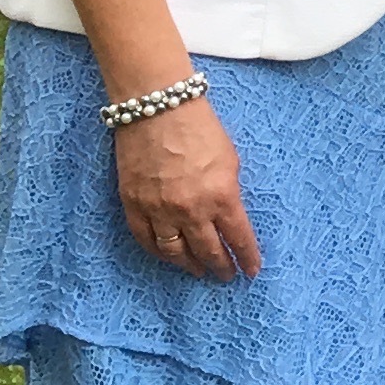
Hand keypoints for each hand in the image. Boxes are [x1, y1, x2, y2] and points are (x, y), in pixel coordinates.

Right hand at [112, 95, 260, 280]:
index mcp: (221, 197)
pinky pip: (145, 239)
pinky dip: (159, 253)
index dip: (247, 258)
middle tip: (227, 276)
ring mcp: (158, 210)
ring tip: (199, 271)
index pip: (238, 239)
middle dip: (221, 267)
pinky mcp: (133, 204)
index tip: (252, 270)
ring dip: (190, 265)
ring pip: (174, 252)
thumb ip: (229, 193)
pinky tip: (169, 257)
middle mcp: (190, 210)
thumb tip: (227, 216)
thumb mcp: (230, 161)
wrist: (157, 108)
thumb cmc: (200, 128)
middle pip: (208, 251)